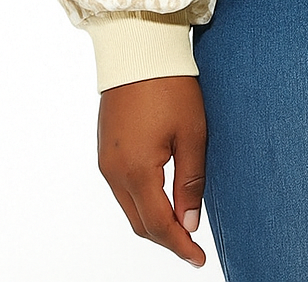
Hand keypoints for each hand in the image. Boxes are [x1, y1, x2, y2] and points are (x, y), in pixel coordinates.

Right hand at [97, 75, 207, 267]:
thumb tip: (190, 224)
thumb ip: (191, 181)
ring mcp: (106, 162)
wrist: (139, 52)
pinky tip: (161, 199)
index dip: (180, 246)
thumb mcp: (192, 133)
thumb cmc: (171, 87)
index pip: (159, 224)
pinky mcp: (105, 151)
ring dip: (153, 221)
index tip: (199, 258)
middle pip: (140, 222)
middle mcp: (114, 173)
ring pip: (129, 208)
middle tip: (192, 246)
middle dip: (166, 238)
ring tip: (181, 226)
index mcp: (137, 170)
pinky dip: (142, 202)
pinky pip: (122, 190)